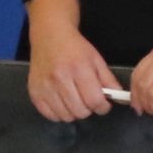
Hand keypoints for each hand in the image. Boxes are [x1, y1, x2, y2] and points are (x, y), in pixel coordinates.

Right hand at [25, 0, 116, 123]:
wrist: (50, 36)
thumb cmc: (75, 48)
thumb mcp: (96, 60)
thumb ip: (108, 79)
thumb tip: (118, 97)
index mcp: (79, 69)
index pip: (94, 101)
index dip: (103, 107)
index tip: (103, 104)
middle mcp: (60, 79)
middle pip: (80, 111)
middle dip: (89, 109)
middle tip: (88, 101)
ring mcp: (45, 87)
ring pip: (65, 116)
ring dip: (74, 112)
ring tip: (75, 101)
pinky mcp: (34, 92)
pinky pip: (50, 115)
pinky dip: (59, 113)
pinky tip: (62, 103)